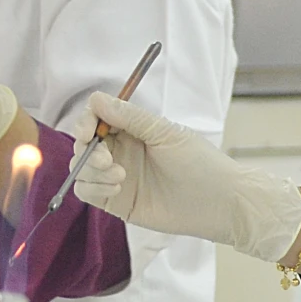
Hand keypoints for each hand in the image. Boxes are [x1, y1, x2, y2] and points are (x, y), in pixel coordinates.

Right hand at [73, 92, 300, 261]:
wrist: (219, 202)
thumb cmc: (200, 163)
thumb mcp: (166, 134)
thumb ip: (131, 117)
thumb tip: (96, 98)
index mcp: (134, 130)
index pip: (97, 119)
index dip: (87, 122)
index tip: (89, 130)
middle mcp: (123, 151)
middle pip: (84, 144)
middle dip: (87, 149)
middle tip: (106, 159)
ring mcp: (117, 176)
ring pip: (81, 168)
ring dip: (91, 170)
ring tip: (120, 176)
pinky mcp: (116, 201)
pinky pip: (86, 191)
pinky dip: (92, 187)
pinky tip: (117, 188)